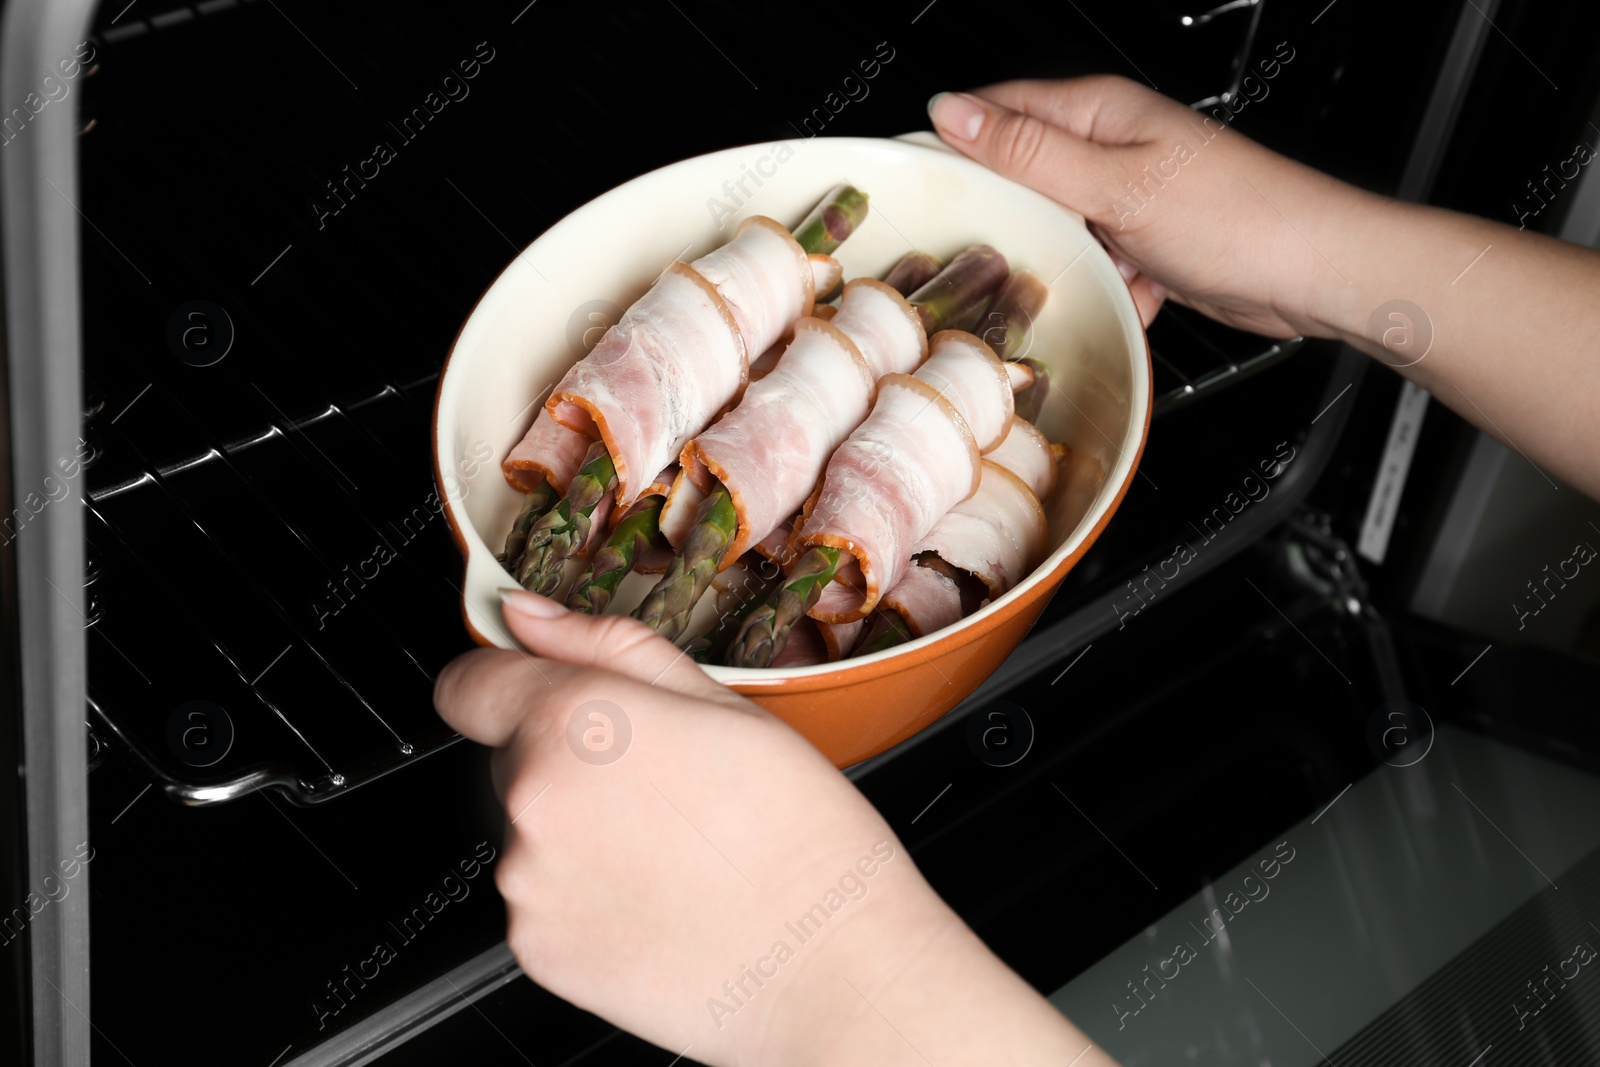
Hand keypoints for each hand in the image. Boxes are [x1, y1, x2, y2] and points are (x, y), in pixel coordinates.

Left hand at [435, 591, 1112, 1064]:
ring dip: (581, 832)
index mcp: (575, 722)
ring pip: (532, 832)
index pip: (468, 684)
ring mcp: (528, 885)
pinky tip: (658, 895)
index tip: (537, 693)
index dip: (504, 681)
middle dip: (570, 762)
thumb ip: (605, 646)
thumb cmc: (798, 833)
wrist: (832, 966)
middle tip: (663, 784)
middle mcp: (533, 802)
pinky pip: (543, 901)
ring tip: (673, 850)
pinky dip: (585, 896)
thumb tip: (529, 617)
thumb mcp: (720, 703)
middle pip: (512, 758)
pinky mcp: (537, 951)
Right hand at [928, 76, 1376, 337]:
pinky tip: (1126, 299)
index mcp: (1100, 112)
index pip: (996, 112)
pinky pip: (1100, 267)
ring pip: (1061, 231)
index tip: (913, 179)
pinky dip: (1108, 288)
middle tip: (991, 251)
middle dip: (1011, 220)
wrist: (1316, 274)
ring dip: (1064, 263)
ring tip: (1075, 280)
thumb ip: (1028, 152)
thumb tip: (953, 111)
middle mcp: (1113, 147)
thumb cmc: (1240, 217)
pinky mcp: (1149, 243)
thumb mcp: (1114, 184)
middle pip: (1025, 179)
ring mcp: (1131, 196)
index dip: (952, 143)